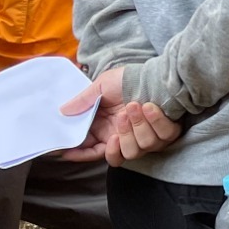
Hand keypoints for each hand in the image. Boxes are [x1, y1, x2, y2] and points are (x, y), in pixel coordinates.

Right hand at [59, 68, 180, 164]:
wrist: (154, 72)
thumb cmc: (127, 79)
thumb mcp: (102, 86)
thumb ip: (83, 100)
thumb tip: (63, 111)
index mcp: (107, 130)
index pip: (93, 152)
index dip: (81, 154)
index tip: (67, 152)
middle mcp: (126, 137)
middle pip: (120, 156)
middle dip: (123, 136)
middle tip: (121, 115)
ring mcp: (146, 136)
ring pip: (139, 149)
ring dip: (138, 126)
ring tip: (135, 106)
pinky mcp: (165, 132)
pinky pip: (163, 138)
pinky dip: (157, 123)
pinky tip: (150, 107)